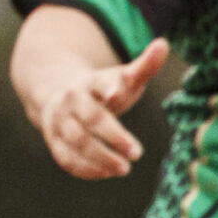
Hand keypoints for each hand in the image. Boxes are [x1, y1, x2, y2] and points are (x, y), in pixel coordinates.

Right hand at [34, 39, 172, 179]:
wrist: (57, 91)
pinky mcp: (53, 140)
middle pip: (90, 119)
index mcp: (90, 82)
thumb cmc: (101, 88)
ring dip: (99, 158)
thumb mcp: (122, 76)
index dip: (108, 89)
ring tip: (124, 169)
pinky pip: (65, 158)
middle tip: (137, 153)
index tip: (117, 94)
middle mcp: (71, 101)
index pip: (98, 84)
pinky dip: (85, 169)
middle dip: (113, 136)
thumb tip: (164, 44)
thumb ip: (144, 65)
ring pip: (76, 141)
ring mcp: (59, 121)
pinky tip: (106, 173)